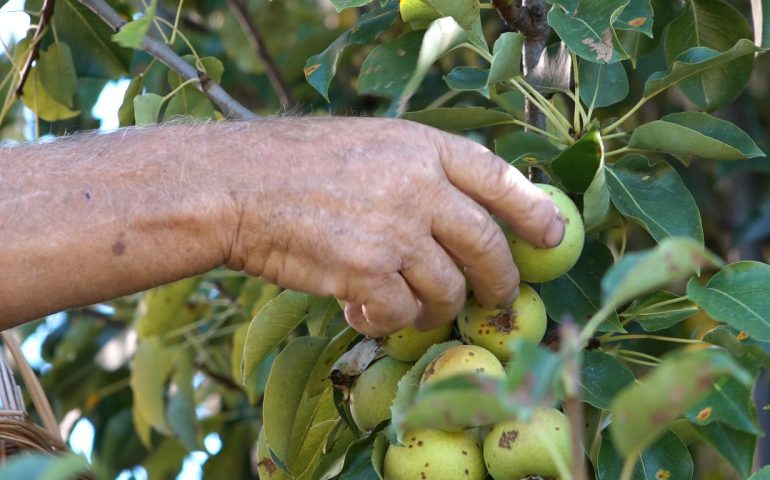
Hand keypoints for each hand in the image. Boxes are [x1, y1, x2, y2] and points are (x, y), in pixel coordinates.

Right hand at [224, 118, 564, 336]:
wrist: (238, 187)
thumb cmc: (297, 166)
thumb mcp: (372, 145)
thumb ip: (421, 174)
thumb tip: (464, 216)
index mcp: (423, 149)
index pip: (499, 179)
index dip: (534, 210)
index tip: (554, 236)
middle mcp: (419, 188)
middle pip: (486, 246)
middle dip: (499, 282)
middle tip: (496, 299)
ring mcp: (396, 232)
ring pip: (447, 291)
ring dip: (434, 308)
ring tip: (406, 304)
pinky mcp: (368, 273)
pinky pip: (400, 314)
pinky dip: (386, 320)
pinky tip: (360, 308)